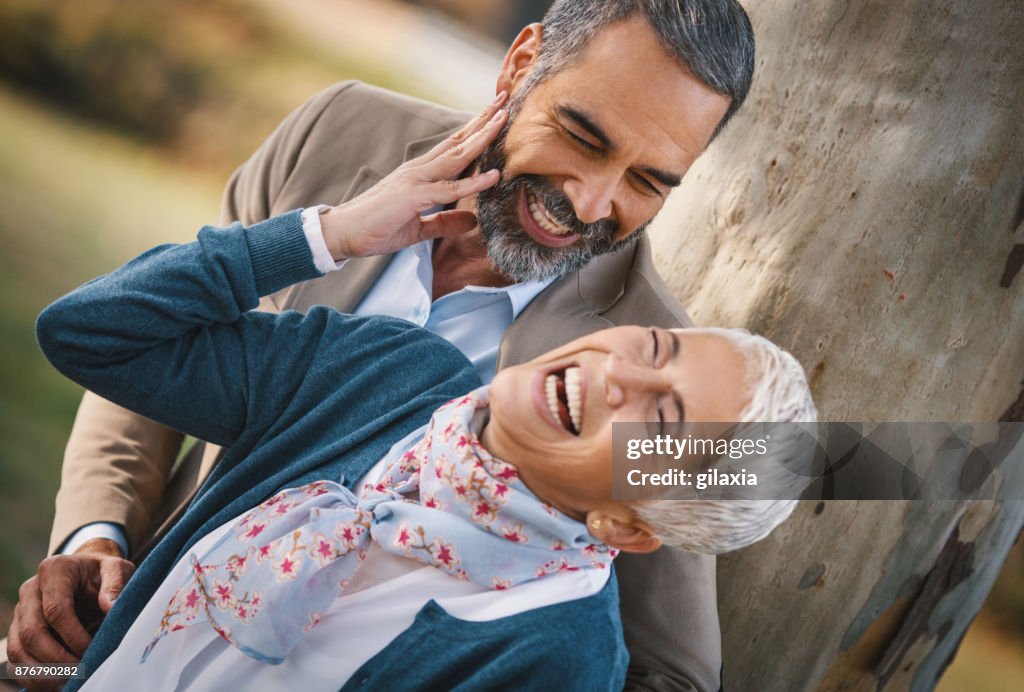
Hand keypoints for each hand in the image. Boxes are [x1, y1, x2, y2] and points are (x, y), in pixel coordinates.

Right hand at [6, 538, 134, 689]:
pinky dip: (31, 676)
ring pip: (18, 649)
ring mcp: (21, 612)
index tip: (91, 650)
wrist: (88, 573)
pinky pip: (15, 659)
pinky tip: (54, 684)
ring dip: (41, 673)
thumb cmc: (103, 572)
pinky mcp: (18, 630)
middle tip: (81, 672)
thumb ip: (116, 583)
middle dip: (56, 659)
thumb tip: (110, 606)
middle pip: (33, 632)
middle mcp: (30, 590)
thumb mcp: (117, 568)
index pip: (55, 609)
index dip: (73, 635)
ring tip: (67, 684)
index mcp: (54, 570)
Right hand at [320, 90, 508, 259]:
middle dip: (483, 120)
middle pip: (458, 141)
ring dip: (482, 137)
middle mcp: (420, 170)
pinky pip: (450, 189)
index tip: (496, 114)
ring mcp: (416, 180)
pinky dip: (474, 182)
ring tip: (503, 118)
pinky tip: (494, 174)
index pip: (453, 147)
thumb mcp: (419, 229)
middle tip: (505, 98)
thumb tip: (472, 220)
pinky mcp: (414, 196)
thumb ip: (445, 223)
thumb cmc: (377, 228)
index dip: (475, 130)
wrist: (344, 233)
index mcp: (420, 174)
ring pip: (457, 156)